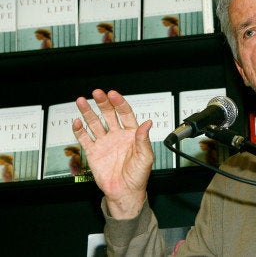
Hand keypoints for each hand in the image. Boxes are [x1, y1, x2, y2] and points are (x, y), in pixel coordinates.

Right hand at [72, 89, 153, 218]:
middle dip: (103, 103)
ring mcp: (105, 143)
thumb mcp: (146, 157)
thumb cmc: (138, 176)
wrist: (124, 193)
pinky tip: (77, 122)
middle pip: (108, 115)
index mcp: (132, 135)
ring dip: (88, 112)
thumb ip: (144, 139)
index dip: (119, 103)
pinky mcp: (93, 152)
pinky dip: (79, 130)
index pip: (125, 114)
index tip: (113, 95)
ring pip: (95, 123)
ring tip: (81, 101)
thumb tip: (148, 123)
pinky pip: (85, 139)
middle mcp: (117, 136)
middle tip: (97, 93)